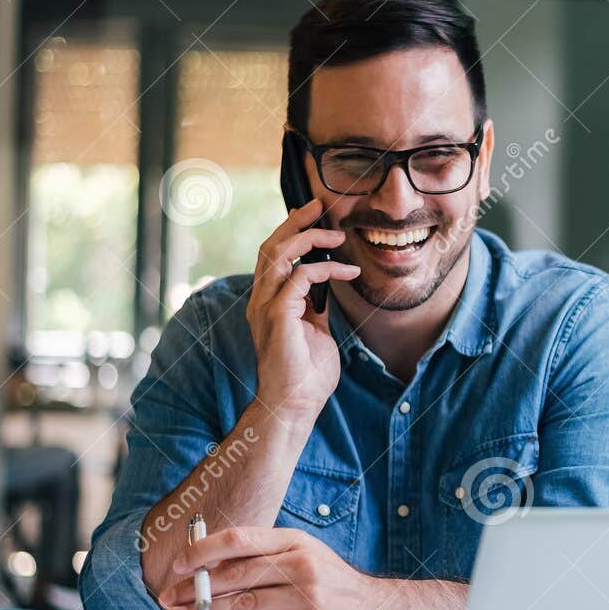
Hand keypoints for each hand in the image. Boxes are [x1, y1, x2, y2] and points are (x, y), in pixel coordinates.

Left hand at [159, 526, 384, 609]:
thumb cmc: (333, 585)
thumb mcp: (304, 556)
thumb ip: (264, 559)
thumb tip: (210, 566)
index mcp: (295, 542)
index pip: (240, 539)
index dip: (203, 551)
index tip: (178, 565)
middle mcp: (302, 566)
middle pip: (236, 574)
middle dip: (196, 588)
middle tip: (170, 598)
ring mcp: (308, 598)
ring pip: (243, 605)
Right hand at [247, 200, 359, 421]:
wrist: (296, 404)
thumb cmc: (306, 374)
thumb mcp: (314, 330)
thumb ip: (314, 307)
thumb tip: (326, 287)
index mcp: (267, 302)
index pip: (272, 255)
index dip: (290, 232)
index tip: (314, 217)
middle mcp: (260, 300)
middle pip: (270, 246)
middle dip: (294, 222)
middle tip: (318, 206)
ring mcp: (265, 307)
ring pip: (278, 254)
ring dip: (308, 238)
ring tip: (335, 234)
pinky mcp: (278, 315)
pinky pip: (299, 277)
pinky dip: (325, 269)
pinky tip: (347, 272)